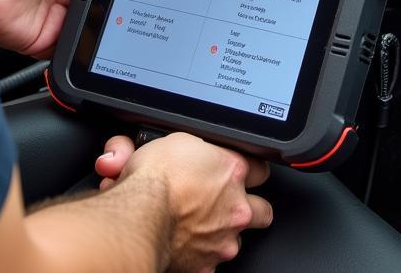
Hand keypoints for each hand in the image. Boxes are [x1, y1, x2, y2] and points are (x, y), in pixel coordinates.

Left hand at [0, 0, 119, 56]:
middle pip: (101, 1)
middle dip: (114, 2)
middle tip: (129, 1)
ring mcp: (55, 15)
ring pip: (91, 26)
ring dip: (100, 25)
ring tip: (112, 20)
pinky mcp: (44, 39)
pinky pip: (71, 49)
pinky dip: (81, 48)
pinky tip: (88, 37)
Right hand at [95, 133, 271, 271]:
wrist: (137, 215)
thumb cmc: (153, 178)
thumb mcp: (178, 140)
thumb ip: (198, 149)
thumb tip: (196, 148)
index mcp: (232, 172)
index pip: (260, 169)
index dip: (248, 170)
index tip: (237, 172)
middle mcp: (235, 207)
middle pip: (263, 210)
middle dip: (250, 207)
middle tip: (230, 204)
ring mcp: (223, 239)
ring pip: (236, 239)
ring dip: (222, 233)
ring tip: (199, 225)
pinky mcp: (206, 265)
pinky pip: (210, 263)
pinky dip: (199, 255)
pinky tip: (184, 243)